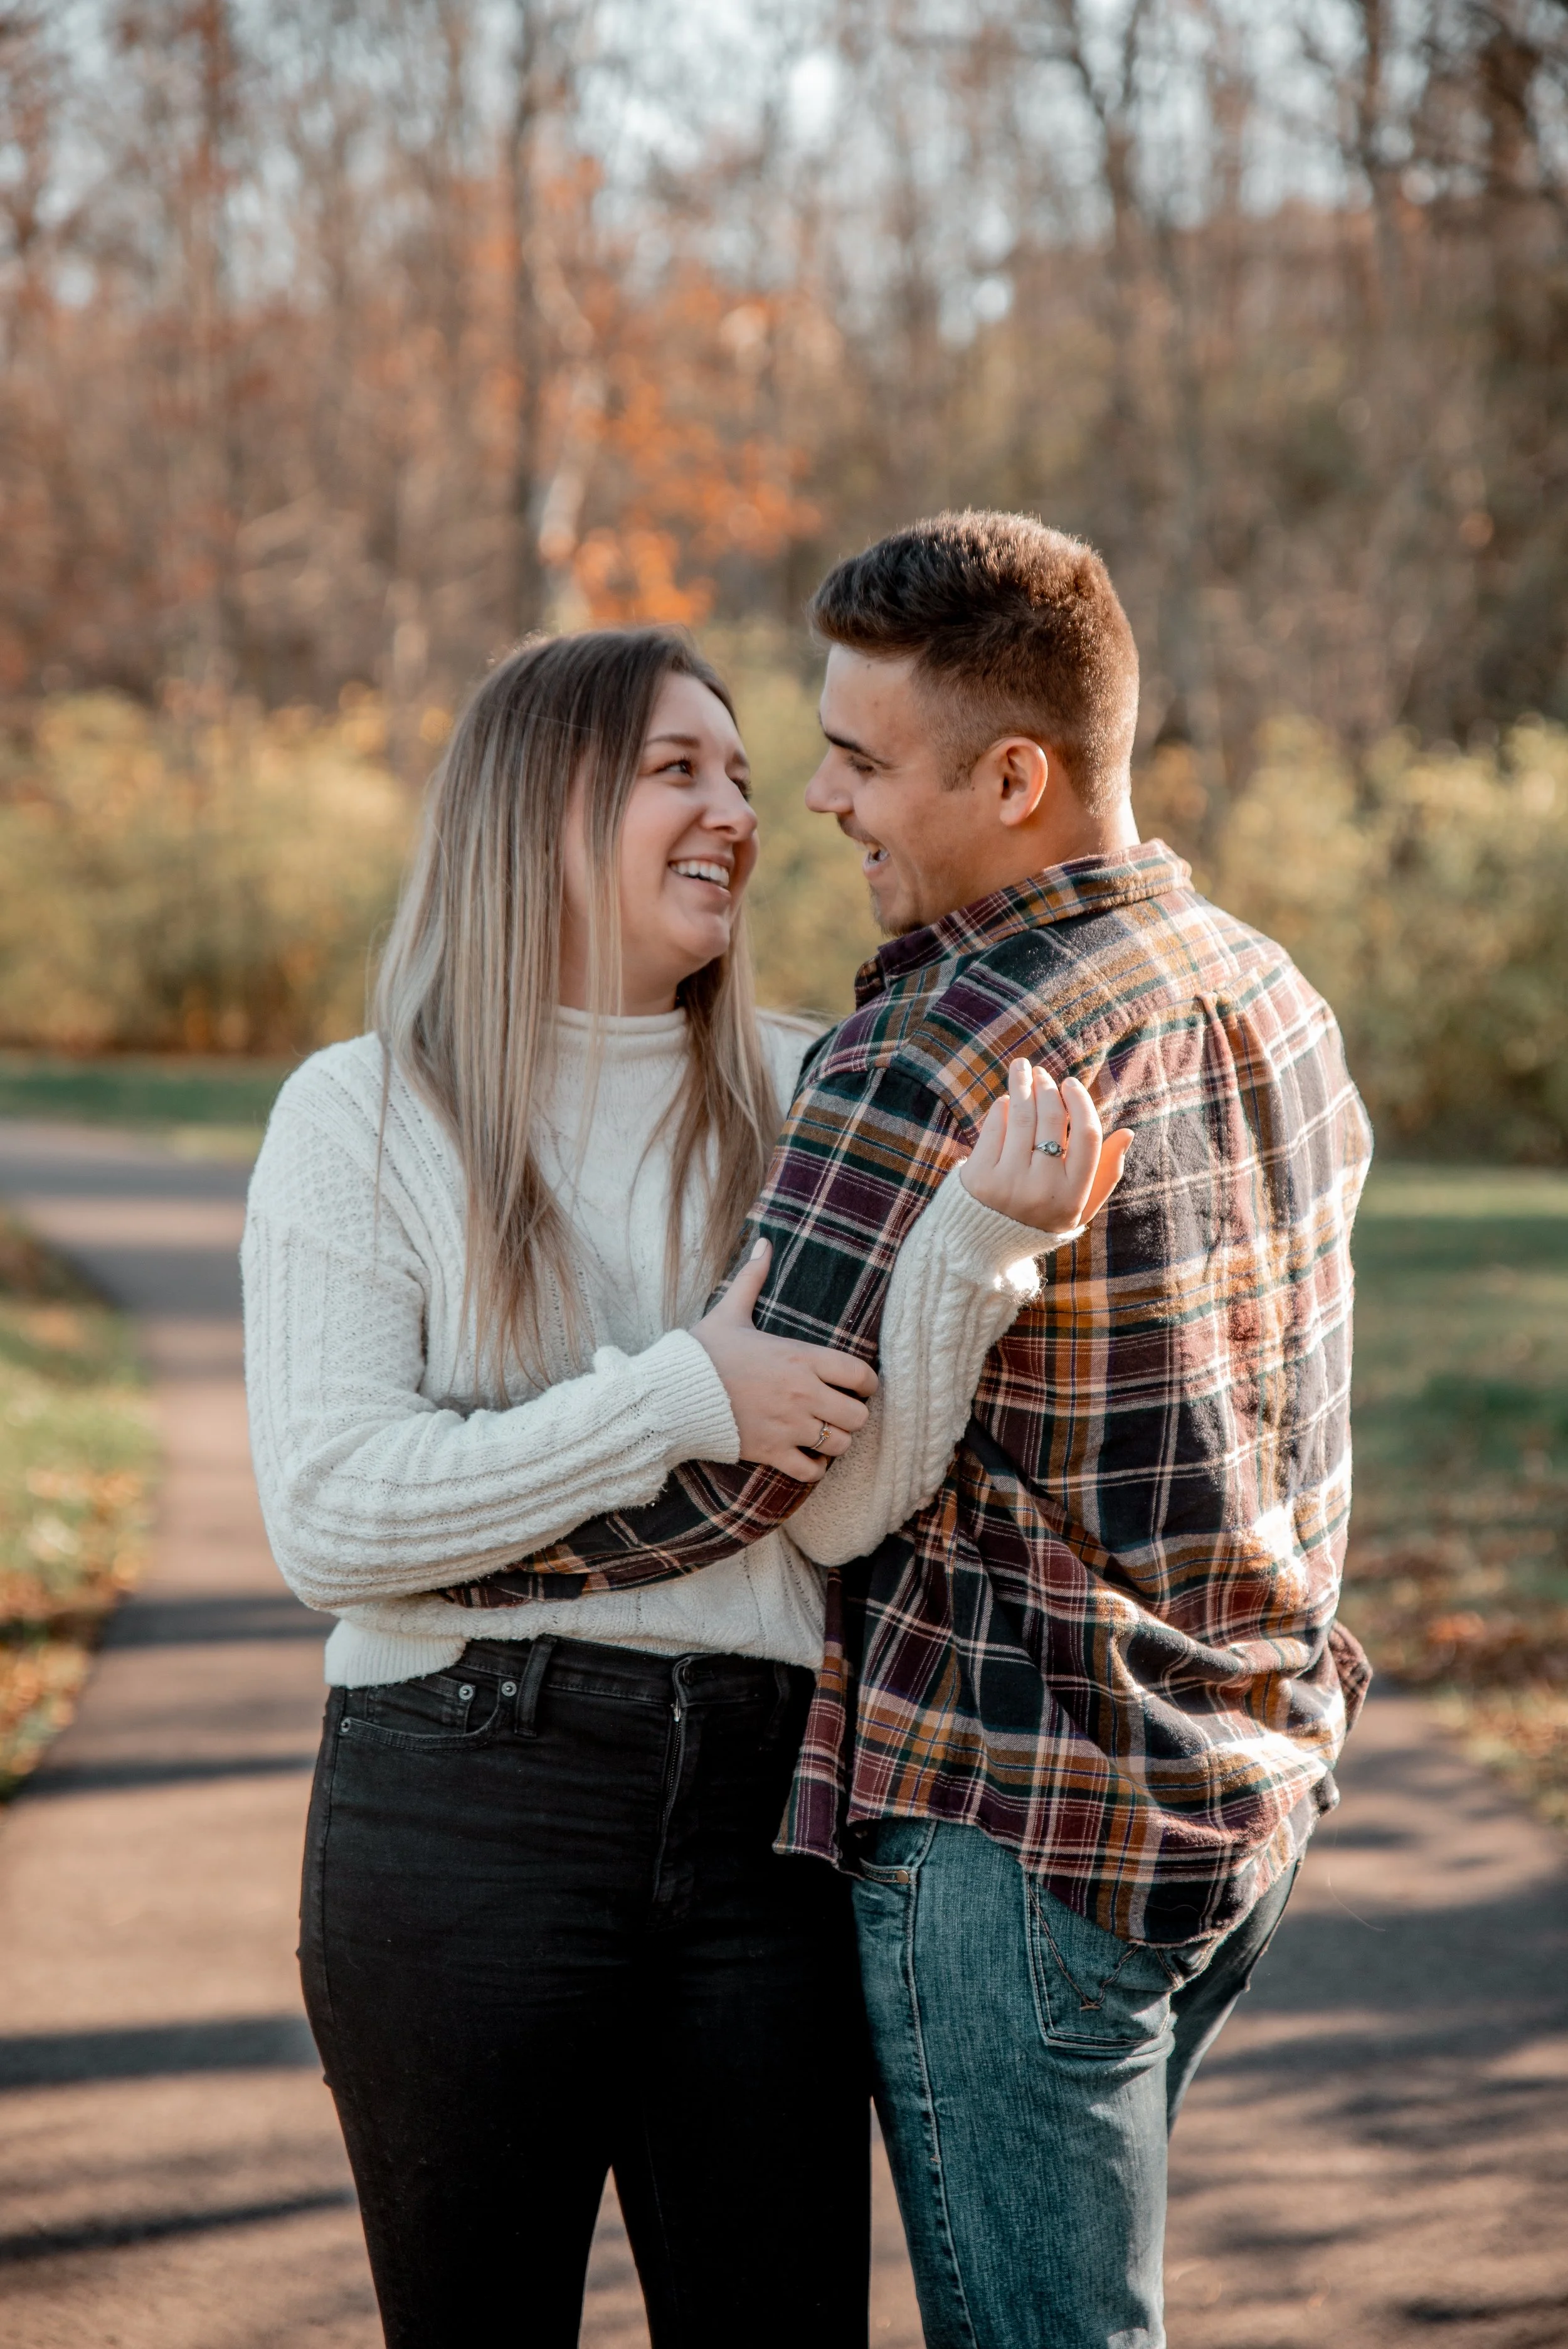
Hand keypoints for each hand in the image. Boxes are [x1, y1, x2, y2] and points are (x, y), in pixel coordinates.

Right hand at [691, 1241, 877, 1480]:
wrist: (672, 1393)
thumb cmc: (704, 1352)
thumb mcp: (730, 1311)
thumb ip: (752, 1278)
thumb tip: (763, 1242)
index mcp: (800, 1357)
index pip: (860, 1374)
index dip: (867, 1383)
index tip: (858, 1385)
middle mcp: (802, 1393)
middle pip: (858, 1416)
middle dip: (853, 1414)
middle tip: (839, 1410)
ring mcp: (788, 1425)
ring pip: (840, 1444)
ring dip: (836, 1441)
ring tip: (824, 1433)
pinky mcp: (771, 1451)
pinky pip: (811, 1471)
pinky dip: (814, 1468)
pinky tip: (807, 1457)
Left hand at [960, 1060, 1130, 1232]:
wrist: (985, 1245)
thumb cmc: (1041, 1218)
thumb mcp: (1079, 1207)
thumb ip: (1106, 1173)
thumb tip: (1127, 1133)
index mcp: (1073, 1196)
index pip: (1087, 1136)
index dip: (1080, 1103)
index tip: (1071, 1084)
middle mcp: (1042, 1189)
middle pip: (1051, 1119)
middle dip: (1048, 1088)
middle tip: (1043, 1075)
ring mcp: (1008, 1183)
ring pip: (1021, 1116)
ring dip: (1022, 1085)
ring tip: (1023, 1070)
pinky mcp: (979, 1177)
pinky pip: (994, 1128)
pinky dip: (1001, 1108)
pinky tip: (1005, 1100)